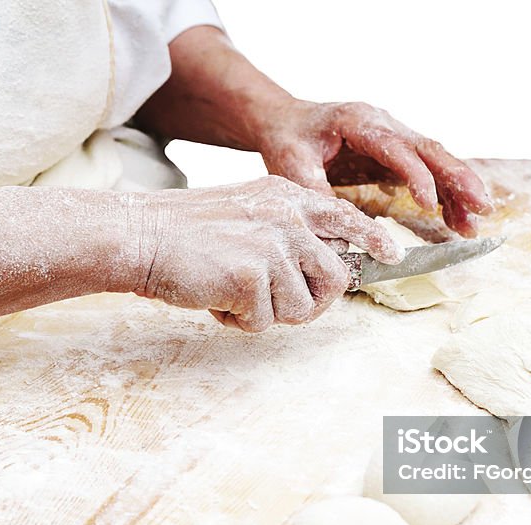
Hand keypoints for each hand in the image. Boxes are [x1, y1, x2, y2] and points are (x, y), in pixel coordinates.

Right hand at [133, 177, 403, 331]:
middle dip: (312, 302)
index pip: (346, 218)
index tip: (390, 255)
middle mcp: (288, 217)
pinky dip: (237, 320)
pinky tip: (214, 297)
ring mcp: (273, 245)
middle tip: (278, 306)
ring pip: (300, 306)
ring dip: (267, 312)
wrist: (140, 235)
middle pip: (334, 277)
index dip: (371, 239)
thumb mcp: (247, 211)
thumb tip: (326, 267)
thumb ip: (287, 230)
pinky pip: (263, 321)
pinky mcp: (253, 275)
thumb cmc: (186, 232)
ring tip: (232, 293)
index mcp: (287, 197)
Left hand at [256, 100, 493, 238]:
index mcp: (358, 121)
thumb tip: (340, 233)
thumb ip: (316, 193)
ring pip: (436, 161)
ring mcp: (395, 138)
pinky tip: (458, 221)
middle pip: (429, 148)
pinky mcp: (397, 156)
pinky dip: (446, 197)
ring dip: (459, 191)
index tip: (428, 204)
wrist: (286, 122)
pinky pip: (429, 173)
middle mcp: (384, 124)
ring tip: (474, 225)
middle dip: (458, 178)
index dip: (415, 175)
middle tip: (481, 206)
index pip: (395, 147)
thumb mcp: (292, 166)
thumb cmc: (288, 140)